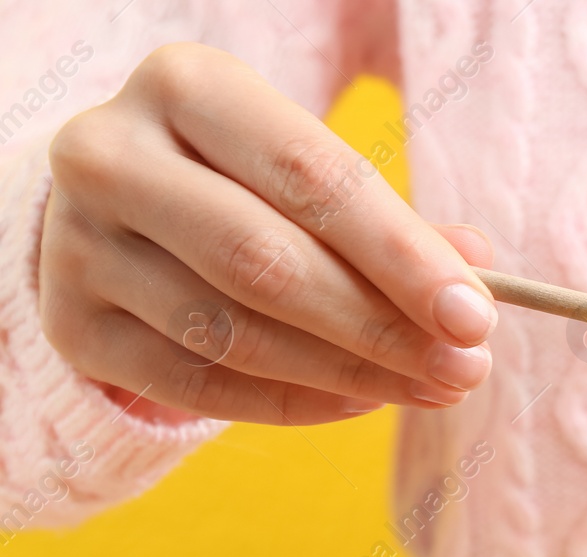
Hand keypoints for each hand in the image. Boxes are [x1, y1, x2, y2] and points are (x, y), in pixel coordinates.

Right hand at [39, 43, 497, 424]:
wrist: (114, 211)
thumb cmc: (241, 184)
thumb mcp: (307, 173)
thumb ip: (391, 221)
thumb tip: (477, 267)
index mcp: (185, 88)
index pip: (310, 179)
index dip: (401, 255)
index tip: (475, 316)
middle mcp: (111, 157)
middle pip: (265, 263)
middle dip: (381, 327)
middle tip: (465, 368)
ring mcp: (79, 246)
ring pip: (234, 333)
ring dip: (350, 373)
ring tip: (431, 387)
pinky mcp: (74, 328)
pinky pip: (201, 385)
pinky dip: (294, 402)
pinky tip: (362, 399)